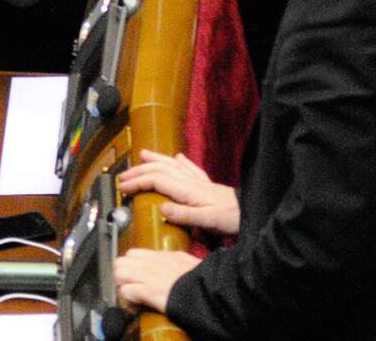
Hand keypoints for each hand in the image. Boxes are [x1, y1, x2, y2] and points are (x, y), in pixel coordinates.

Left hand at [115, 248, 197, 313]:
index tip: (135, 278)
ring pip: (120, 273)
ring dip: (123, 287)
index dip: (131, 267)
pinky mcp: (150, 290)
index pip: (134, 254)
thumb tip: (172, 261)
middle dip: (123, 276)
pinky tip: (135, 307)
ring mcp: (151, 276)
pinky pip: (126, 291)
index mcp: (164, 256)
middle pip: (122, 261)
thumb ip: (177, 261)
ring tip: (132, 298)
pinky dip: (127, 300)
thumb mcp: (190, 263)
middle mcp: (154, 263)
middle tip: (131, 288)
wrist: (209, 291)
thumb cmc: (203, 281)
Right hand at [118, 150, 240, 234]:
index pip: (156, 180)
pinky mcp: (207, 185)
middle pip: (160, 170)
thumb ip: (184, 215)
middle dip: (140, 171)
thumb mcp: (207, 221)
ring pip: (173, 165)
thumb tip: (161, 208)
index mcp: (188, 190)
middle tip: (123, 176)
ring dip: (156, 160)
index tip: (123, 188)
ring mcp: (199, 181)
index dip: (138, 182)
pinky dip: (181, 162)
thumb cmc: (231, 218)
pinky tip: (178, 157)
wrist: (251, 212)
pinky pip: (190, 168)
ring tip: (143, 154)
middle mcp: (191, 182)